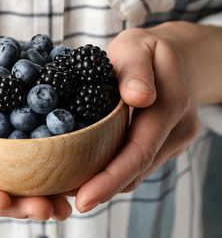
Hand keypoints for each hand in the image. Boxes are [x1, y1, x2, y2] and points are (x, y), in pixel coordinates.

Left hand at [74, 21, 212, 212]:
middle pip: (138, 169)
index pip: (139, 150)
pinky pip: (140, 164)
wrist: (169, 58)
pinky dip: (116, 173)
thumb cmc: (144, 50)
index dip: (111, 178)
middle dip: (104, 189)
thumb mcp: (137, 47)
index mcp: (171, 103)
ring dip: (108, 185)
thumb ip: (136, 69)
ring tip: (75, 191)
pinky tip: (92, 174)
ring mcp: (174, 139)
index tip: (84, 198)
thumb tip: (138, 97)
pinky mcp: (166, 143)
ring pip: (139, 171)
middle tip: (70, 201)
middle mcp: (178, 129)